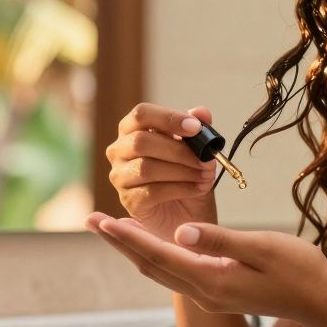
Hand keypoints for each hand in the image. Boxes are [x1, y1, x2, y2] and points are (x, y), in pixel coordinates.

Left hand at [84, 213, 326, 326]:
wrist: (322, 303)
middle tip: (91, 220)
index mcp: (212, 280)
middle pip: (151, 266)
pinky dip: (158, 255)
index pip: (158, 255)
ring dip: (135, 250)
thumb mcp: (261, 248)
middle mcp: (204, 294)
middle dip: (120, 242)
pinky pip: (177, 273)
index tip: (101, 220)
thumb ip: (219, 240)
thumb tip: (180, 231)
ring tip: (112, 229)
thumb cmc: (299, 269)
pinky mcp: (219, 294)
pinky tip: (152, 242)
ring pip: (162, 271)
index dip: (127, 236)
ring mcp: (211, 297)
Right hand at [105, 103, 217, 238]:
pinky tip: (198, 189)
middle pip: (141, 141)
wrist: (189, 214)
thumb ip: (198, 130)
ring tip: (206, 176)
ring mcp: (120, 177)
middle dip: (179, 150)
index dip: (168, 118)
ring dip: (183, 171)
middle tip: (207, 159)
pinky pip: (152, 192)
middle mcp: (119, 151)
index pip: (141, 114)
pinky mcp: (128, 201)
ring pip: (146, 167)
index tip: (196, 128)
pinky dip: (181, 189)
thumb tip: (201, 112)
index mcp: (133, 129)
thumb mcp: (199, 150)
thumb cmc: (188, 176)